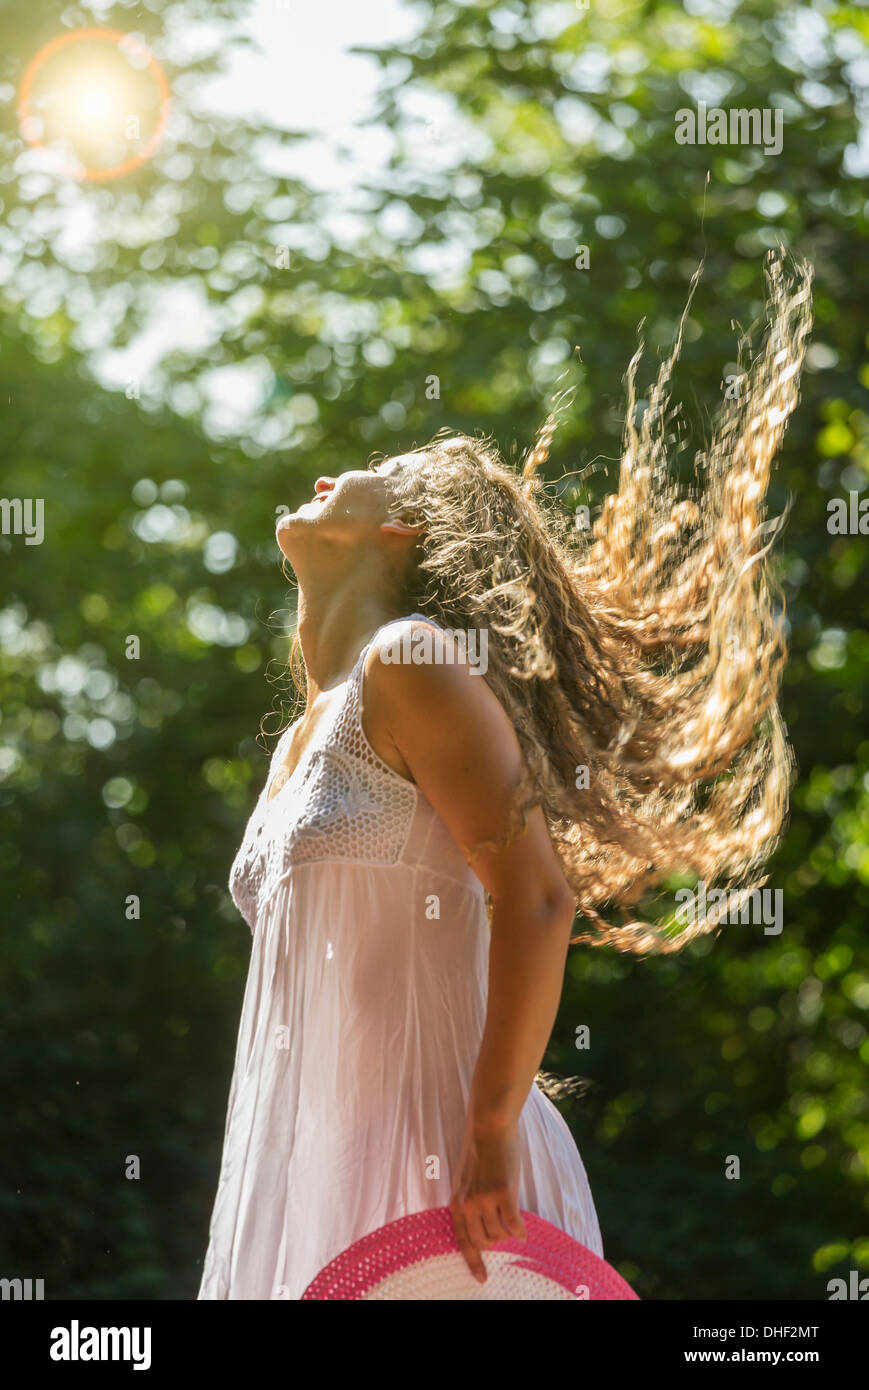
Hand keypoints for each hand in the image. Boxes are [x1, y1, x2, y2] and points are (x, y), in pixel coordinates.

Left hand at [449, 1119, 527, 1284]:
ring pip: (499, 1234)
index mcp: (457, 1201)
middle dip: (495, 1241)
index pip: (462, 1240)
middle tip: (504, 1230)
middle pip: (482, 1241)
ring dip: (508, 1233)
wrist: (489, 1127)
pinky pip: (513, 1224)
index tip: (482, 1279)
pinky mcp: (503, 1193)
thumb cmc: (479, 1151)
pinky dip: (520, 1230)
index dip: (472, 1262)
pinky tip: (524, 1229)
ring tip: (512, 1220)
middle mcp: (468, 1205)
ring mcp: (485, 1200)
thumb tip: (481, 1225)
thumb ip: (469, 1202)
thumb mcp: (465, 1180)